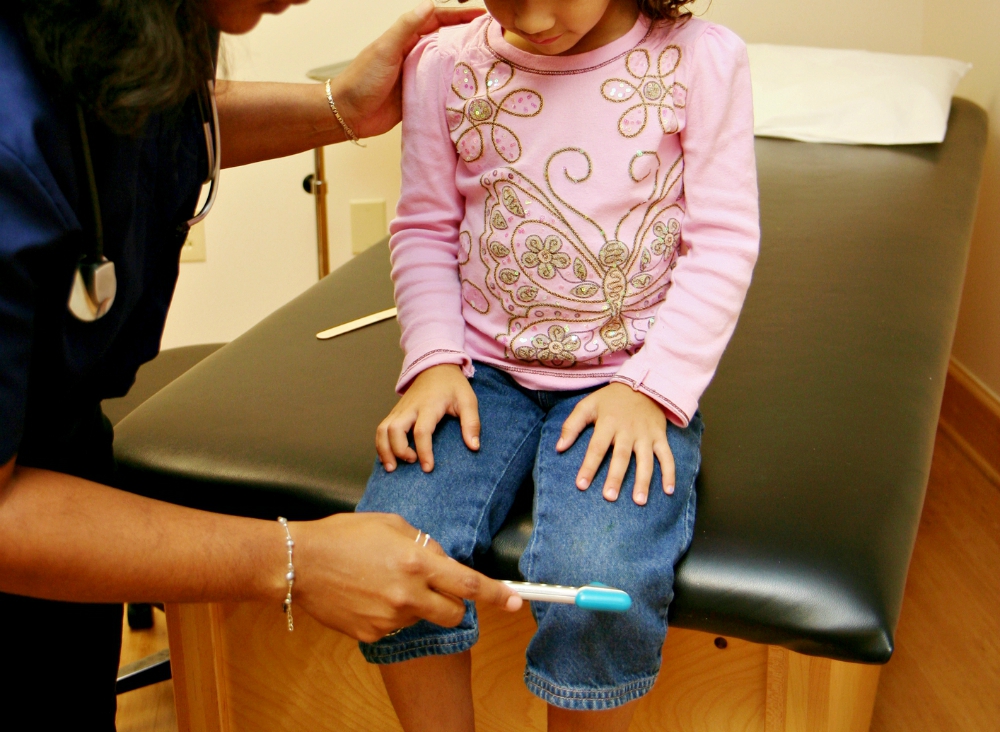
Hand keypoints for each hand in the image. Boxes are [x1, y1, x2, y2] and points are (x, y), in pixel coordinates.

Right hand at [291, 513, 520, 641]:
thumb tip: (443, 561)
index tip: (515, 601)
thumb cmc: (344, 536)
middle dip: (455, 603)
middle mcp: (408, 594)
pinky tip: (369, 594)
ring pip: (423, 618)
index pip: (469, 584)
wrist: (300, 563)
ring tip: (384, 581)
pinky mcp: (372, 633)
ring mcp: (390, 618)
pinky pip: (396, 626)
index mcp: (417, 562)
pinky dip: (390, 614)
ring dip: (416, 604)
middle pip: (455, 613)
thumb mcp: (392, 524)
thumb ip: (425, 543)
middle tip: (438, 589)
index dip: (497, 594)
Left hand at [332, 1, 484, 138]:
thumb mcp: (385, 49)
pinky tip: (469, 88)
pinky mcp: (419, 96)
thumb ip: (406, 27)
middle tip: (492, 37)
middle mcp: (414, 54)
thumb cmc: (362, 80)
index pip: (437, 19)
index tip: (481, 15)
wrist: (349, 114)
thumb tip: (429, 5)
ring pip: (446, 64)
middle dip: (467, 36)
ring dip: (463, 61)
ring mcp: (417, 75)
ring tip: (488, 61)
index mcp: (406, 38)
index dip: (459, 15)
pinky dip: (454, 85)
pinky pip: (441, 87)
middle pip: (446, 40)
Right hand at [376, 364, 479, 472]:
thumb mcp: (468, 400)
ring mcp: (400, 410)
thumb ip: (471, 423)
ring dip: (383, 450)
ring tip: (391, 468)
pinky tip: (387, 458)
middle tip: (411, 462)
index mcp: (429, 405)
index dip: (423, 451)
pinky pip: (381, 429)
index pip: (421, 431)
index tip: (428, 468)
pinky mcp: (395, 412)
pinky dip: (381, 444)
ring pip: (382, 429)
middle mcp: (410, 408)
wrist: (435, 367)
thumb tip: (474, 447)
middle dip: (398, 450)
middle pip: (394, 429)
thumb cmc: (453, 386)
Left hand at [556, 383, 675, 505]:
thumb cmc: (610, 400)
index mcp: (608, 423)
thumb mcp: (588, 405)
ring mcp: (646, 434)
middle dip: (615, 477)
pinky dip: (670, 473)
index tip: (581, 485)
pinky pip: (667, 456)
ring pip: (646, 460)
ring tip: (639, 501)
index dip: (589, 466)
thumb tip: (559, 447)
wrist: (642, 384)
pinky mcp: (660, 436)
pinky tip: (668, 491)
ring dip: (644, 481)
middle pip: (622, 456)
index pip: (597, 447)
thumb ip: (571, 425)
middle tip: (609, 497)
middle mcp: (628, 430)